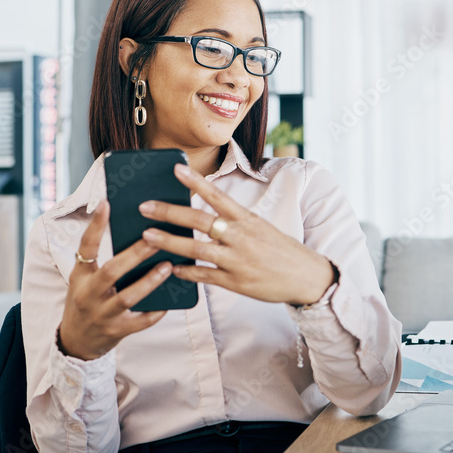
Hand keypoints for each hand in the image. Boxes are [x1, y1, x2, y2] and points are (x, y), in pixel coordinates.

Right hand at [58, 200, 174, 359]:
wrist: (76, 341)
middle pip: (112, 271)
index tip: (106, 203)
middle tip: (156, 237)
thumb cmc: (87, 300)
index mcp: (80, 276)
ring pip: (127, 297)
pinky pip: (140, 321)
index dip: (95, 226)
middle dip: (134, 254)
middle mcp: (88, 294)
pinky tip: (170, 300)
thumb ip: (103, 261)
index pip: (85, 247)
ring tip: (168, 266)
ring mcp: (102, 314)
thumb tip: (138, 234)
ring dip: (149, 281)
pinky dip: (155, 311)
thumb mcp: (85, 279)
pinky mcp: (117, 332)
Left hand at [138, 163, 335, 305]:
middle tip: (145, 206)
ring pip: (197, 248)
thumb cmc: (282, 251)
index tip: (176, 169)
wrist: (307, 277)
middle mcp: (241, 237)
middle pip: (200, 220)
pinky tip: (171, 269)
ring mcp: (237, 260)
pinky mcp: (236, 282)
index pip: (218, 196)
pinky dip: (186, 272)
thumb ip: (235, 222)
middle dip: (169, 212)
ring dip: (169, 242)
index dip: (196, 182)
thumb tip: (206, 214)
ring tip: (147, 235)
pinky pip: (205, 276)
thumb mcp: (262, 228)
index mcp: (248, 220)